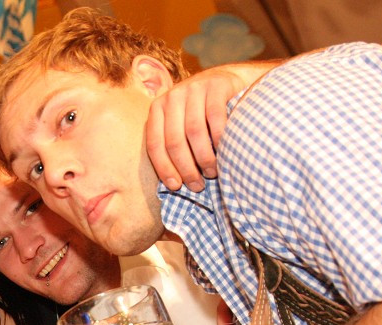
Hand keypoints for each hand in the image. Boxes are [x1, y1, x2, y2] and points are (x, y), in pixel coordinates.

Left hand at [147, 61, 277, 191]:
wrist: (226, 80)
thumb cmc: (201, 113)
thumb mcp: (180, 123)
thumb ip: (173, 143)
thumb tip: (173, 183)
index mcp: (158, 109)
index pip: (155, 144)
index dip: (164, 168)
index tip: (176, 186)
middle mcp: (172, 97)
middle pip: (174, 141)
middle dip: (186, 168)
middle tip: (198, 185)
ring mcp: (194, 88)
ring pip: (194, 131)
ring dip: (204, 158)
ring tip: (212, 173)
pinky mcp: (216, 85)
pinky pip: (215, 117)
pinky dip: (219, 139)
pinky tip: (225, 153)